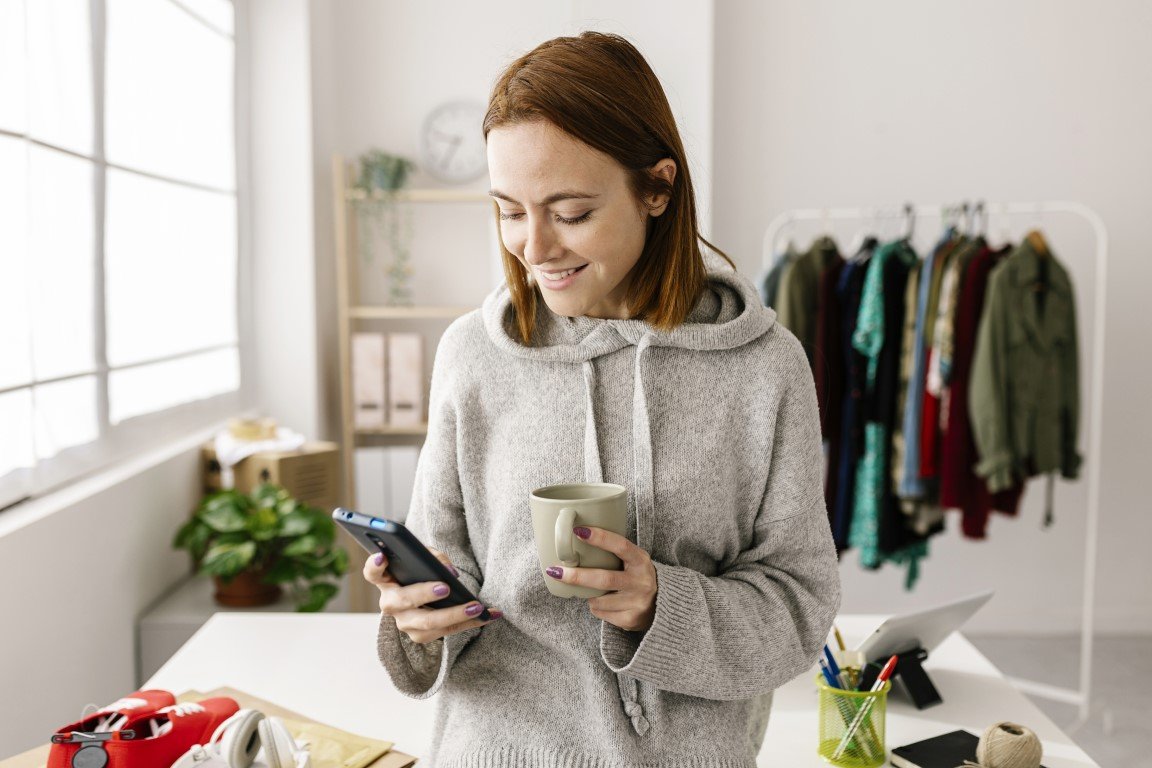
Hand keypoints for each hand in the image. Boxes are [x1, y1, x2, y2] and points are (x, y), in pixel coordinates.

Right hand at [362, 548, 500, 643]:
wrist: (425, 597)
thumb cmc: (422, 571)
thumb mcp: (425, 559)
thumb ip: (434, 558)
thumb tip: (450, 573)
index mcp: (386, 580)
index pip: (372, 572)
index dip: (375, 565)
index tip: (383, 556)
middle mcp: (390, 604)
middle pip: (403, 602)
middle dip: (425, 594)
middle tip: (446, 587)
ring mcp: (404, 623)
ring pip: (427, 624)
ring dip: (455, 615)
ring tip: (477, 607)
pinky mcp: (422, 636)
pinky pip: (447, 631)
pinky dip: (471, 622)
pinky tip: (491, 614)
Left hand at [546, 527, 657, 631]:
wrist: (663, 605)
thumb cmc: (637, 576)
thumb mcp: (633, 560)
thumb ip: (614, 552)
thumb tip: (576, 539)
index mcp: (641, 560)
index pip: (620, 546)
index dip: (600, 538)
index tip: (578, 531)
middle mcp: (642, 581)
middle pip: (604, 579)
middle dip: (577, 576)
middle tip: (555, 571)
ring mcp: (637, 602)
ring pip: (598, 600)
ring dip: (589, 596)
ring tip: (595, 592)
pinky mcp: (631, 619)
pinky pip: (601, 613)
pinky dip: (596, 608)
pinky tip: (606, 604)